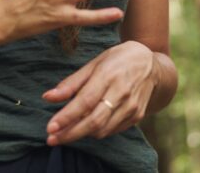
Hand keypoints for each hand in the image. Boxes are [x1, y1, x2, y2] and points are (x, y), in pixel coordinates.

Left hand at [42, 41, 157, 145]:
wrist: (151, 64)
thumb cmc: (117, 60)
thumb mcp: (94, 64)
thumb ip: (71, 83)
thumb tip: (48, 97)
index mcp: (108, 75)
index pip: (84, 101)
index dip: (66, 117)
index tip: (50, 127)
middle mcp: (121, 92)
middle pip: (94, 120)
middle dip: (70, 133)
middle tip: (52, 140)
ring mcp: (131, 106)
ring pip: (103, 129)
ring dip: (81, 134)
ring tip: (65, 134)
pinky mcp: (137, 116)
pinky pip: (112, 130)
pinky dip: (97, 132)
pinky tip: (86, 128)